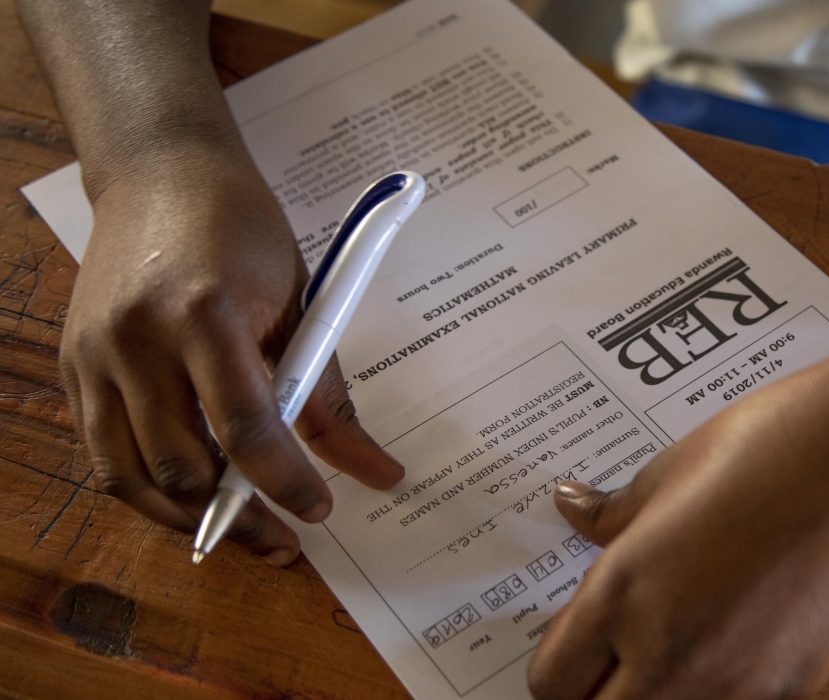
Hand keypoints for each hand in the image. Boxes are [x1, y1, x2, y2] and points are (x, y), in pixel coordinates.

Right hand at [60, 145, 403, 564]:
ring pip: (129, 477)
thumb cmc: (242, 229)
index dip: (284, 483)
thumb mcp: (300, 302)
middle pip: (180, 467)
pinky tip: (191, 495)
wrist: (161, 171)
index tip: (318, 509)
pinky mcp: (72, 365)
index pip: (245, 428)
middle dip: (237, 517)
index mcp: (205, 315)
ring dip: (188, 519)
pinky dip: (146, 488)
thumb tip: (372, 469)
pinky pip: (101, 454)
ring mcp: (93, 355)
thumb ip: (328, 393)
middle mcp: (137, 340)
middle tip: (284, 539)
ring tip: (239, 531)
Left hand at [528, 340, 828, 698]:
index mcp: (622, 590)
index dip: (556, 665)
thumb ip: (612, 513)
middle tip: (610, 659)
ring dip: (651, 697)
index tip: (573, 644)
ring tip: (667, 654)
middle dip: (594, 693)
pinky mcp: (790, 692)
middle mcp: (670, 652)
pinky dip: (710, 696)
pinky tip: (726, 650)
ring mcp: (735, 684)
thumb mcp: (672, 469)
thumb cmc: (775, 444)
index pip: (549, 680)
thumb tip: (569, 507)